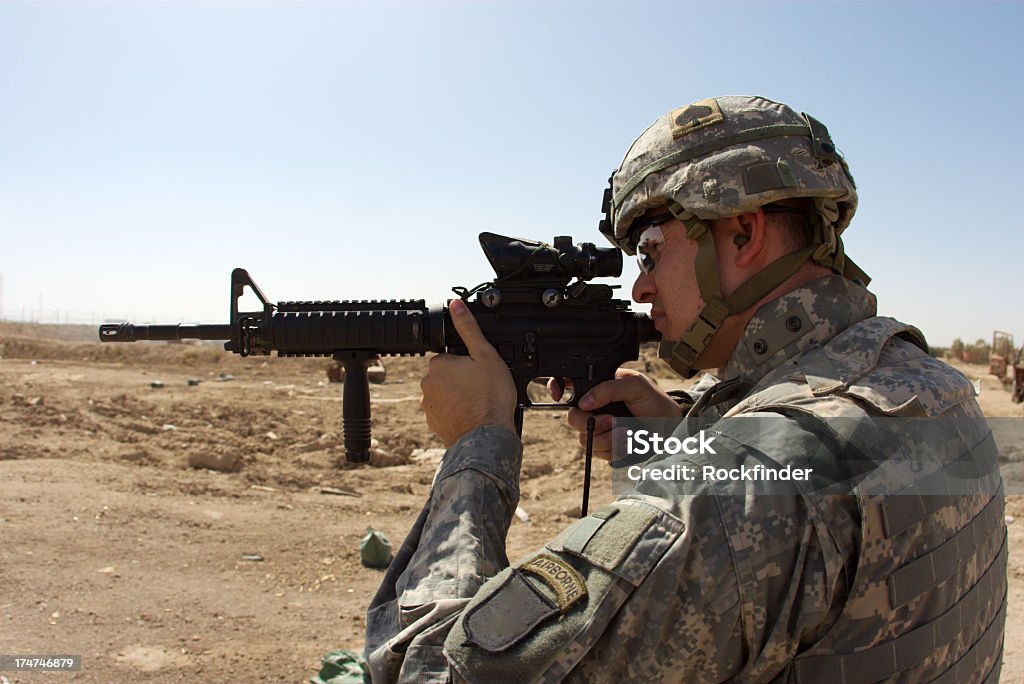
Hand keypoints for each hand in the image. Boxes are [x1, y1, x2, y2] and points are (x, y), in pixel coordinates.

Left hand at [420, 299, 517, 445]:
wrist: (487, 437)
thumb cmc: (490, 397)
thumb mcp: (485, 355)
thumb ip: (468, 329)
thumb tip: (456, 305)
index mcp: (438, 364)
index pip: (450, 356)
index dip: (468, 363)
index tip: (480, 373)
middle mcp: (427, 384)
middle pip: (447, 375)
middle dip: (461, 379)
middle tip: (481, 388)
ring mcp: (428, 406)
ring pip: (445, 394)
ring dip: (458, 396)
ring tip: (478, 403)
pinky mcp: (434, 423)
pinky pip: (445, 412)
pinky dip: (456, 413)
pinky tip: (472, 415)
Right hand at [549, 369, 680, 460]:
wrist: (670, 432)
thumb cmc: (656, 403)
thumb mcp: (636, 386)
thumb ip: (609, 388)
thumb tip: (585, 401)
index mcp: (599, 386)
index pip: (568, 383)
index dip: (557, 386)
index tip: (558, 395)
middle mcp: (595, 407)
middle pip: (573, 417)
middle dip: (591, 422)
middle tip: (611, 421)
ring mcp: (598, 428)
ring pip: (584, 438)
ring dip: (608, 438)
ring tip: (628, 432)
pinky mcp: (605, 447)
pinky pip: (597, 452)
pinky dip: (614, 449)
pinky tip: (627, 442)